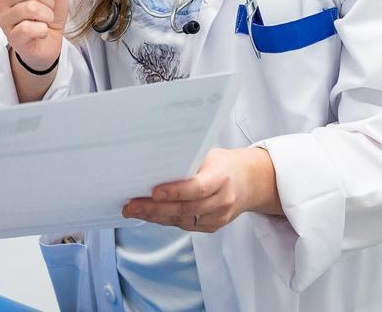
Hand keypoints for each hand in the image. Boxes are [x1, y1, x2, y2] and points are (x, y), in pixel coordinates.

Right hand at [0, 0, 68, 71]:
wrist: (47, 42)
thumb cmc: (46, 13)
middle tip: (47, 8)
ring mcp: (4, 19)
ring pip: (32, 8)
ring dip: (48, 15)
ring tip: (45, 20)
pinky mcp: (11, 36)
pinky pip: (30, 28)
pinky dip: (43, 30)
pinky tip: (41, 31)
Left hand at [121, 147, 280, 232]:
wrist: (250, 182)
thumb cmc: (223, 164)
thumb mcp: (209, 154)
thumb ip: (188, 161)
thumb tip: (154, 161)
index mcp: (221, 177)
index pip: (197, 188)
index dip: (175, 191)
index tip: (153, 192)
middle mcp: (222, 200)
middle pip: (186, 209)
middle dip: (155, 209)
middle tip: (131, 206)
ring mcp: (219, 217)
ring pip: (183, 221)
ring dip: (155, 217)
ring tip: (133, 211)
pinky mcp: (213, 226)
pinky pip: (185, 226)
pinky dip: (165, 221)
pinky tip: (149, 215)